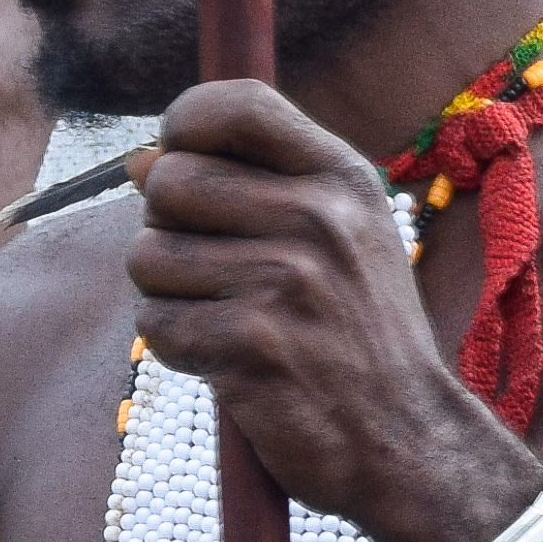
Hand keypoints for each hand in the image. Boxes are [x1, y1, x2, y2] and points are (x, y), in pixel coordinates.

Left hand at [124, 80, 535, 541]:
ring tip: (224, 317)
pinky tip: (225, 359)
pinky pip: (156, 325)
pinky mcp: (252, 347)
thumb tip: (137, 160)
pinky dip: (176, 347)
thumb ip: (246, 186)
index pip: (236, 104)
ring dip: (166, 294)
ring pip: (148, 257)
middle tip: (210, 267)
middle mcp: (317, 219)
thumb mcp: (340, 235)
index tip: (181, 159)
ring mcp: (286, 283)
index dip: (185, 123)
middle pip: (169, 180)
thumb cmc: (358, 331)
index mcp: (342, 178)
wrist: (405, 437)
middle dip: (166, 226)